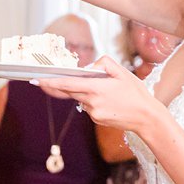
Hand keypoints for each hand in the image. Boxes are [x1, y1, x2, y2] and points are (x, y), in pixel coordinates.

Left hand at [34, 57, 159, 134]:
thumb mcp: (123, 72)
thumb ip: (104, 64)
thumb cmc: (136, 93)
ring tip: (107, 92)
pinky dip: (94, 101)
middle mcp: (92, 102)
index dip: (50, 83)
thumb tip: (88, 68)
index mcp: (97, 88)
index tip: (37, 80)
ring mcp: (93, 113)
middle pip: (69, 92)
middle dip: (58, 86)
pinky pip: (89, 107)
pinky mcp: (97, 120)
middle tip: (43, 80)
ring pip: (81, 99)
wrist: (146, 118)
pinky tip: (109, 101)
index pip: (67, 84)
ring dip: (86, 93)